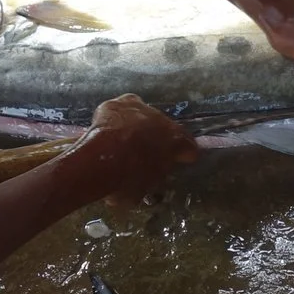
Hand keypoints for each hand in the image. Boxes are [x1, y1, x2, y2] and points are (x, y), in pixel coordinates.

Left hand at [83, 96, 197, 199]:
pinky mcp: (120, 103)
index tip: (179, 160)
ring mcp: (142, 109)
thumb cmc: (128, 180)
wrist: (104, 159)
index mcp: (176, 142)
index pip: (189, 147)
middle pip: (164, 129)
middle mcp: (164, 121)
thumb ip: (151, 181)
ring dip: (137, 126)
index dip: (183, 155)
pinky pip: (121, 109)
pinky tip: (105, 129)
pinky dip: (116, 118)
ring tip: (122, 140)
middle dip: (156, 139)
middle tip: (143, 154)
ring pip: (143, 115)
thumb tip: (144, 184)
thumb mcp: (145, 190)